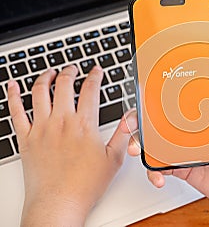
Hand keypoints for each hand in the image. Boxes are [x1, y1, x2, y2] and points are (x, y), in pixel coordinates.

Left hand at [8, 65, 136, 225]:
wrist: (58, 203)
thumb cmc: (85, 185)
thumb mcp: (114, 159)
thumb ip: (124, 134)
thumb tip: (131, 116)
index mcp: (84, 125)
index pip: (91, 90)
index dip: (95, 76)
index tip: (97, 71)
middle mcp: (61, 122)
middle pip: (65, 85)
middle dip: (71, 71)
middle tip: (74, 68)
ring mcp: (41, 128)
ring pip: (40, 92)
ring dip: (46, 77)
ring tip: (50, 72)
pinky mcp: (26, 138)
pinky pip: (15, 111)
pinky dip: (12, 95)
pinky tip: (12, 86)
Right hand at [127, 66, 208, 225]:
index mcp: (207, 114)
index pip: (180, 98)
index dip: (160, 94)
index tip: (144, 89)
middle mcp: (194, 130)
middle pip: (160, 119)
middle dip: (140, 119)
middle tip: (130, 123)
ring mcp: (187, 149)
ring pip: (156, 142)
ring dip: (140, 143)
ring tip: (136, 150)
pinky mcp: (183, 168)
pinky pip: (162, 166)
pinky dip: (154, 170)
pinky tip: (159, 175)